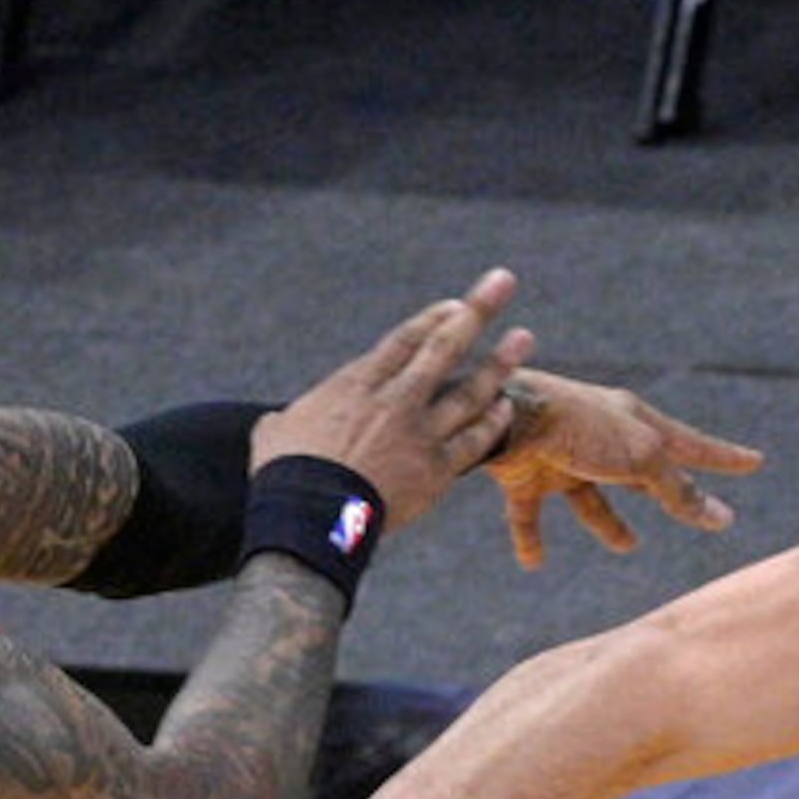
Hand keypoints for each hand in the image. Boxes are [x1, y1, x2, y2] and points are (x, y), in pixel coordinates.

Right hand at [259, 268, 534, 534]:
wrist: (312, 517)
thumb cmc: (285, 476)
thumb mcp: (276, 434)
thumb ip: (286, 421)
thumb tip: (274, 426)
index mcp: (357, 384)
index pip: (405, 340)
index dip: (434, 319)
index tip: (455, 305)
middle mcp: (396, 400)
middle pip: (445, 346)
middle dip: (477, 311)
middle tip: (504, 281)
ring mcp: (420, 434)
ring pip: (471, 391)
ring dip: (499, 362)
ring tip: (524, 337)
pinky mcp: (436, 472)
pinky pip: (475, 442)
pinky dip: (492, 423)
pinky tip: (506, 405)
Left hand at [482, 371, 764, 568]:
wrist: (504, 415)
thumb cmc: (580, 428)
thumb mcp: (641, 460)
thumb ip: (678, 489)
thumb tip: (721, 517)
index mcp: (636, 422)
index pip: (692, 445)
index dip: (725, 457)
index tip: (756, 461)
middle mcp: (601, 438)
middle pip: (644, 472)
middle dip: (671, 491)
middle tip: (700, 511)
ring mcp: (561, 456)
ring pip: (590, 497)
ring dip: (608, 521)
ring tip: (627, 546)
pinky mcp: (523, 474)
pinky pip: (530, 513)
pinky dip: (532, 538)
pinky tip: (534, 563)